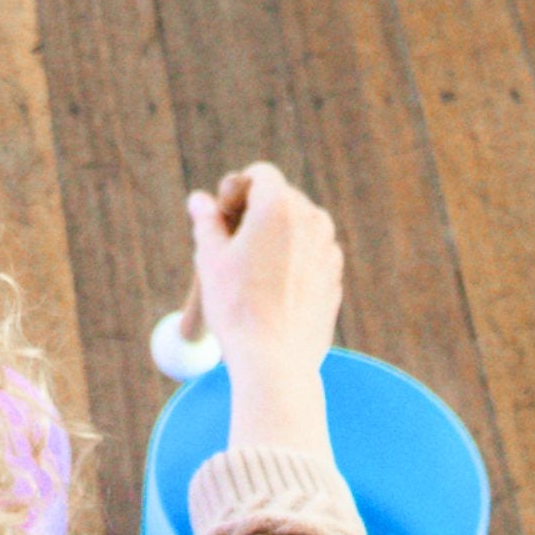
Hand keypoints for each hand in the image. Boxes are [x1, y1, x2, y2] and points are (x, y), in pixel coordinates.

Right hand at [186, 162, 344, 387]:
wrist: (276, 359)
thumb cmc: (237, 306)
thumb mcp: (210, 259)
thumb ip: (206, 221)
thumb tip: (199, 200)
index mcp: (279, 205)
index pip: (261, 174)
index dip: (238, 190)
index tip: (225, 218)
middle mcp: (311, 219)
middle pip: (282, 198)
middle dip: (258, 212)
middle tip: (233, 245)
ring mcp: (328, 248)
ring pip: (299, 226)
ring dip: (277, 236)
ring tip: (252, 270)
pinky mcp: (335, 275)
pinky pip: (312, 254)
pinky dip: (294, 260)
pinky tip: (274, 290)